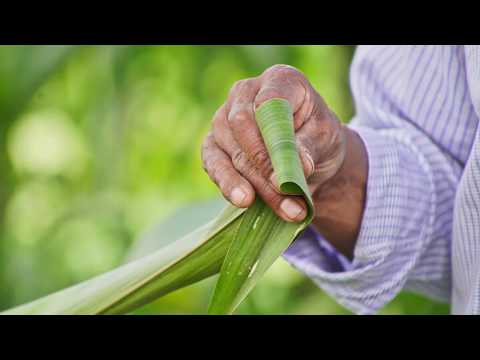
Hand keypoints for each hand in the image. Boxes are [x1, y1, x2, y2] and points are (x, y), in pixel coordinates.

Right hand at [201, 64, 367, 258]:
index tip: (289, 166)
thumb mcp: (325, 139)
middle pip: (243, 127)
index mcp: (279, 80)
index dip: (275, 133)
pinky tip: (244, 202)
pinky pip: (214, 165)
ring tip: (284, 211)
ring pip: (231, 152)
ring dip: (255, 185)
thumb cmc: (316, 139)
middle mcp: (245, 93)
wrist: (305, 157)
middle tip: (288, 195)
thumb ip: (310, 148)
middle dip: (265, 166)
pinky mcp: (213, 145)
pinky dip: (230, 186)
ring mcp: (224, 119)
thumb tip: (298, 167)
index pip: (269, 100)